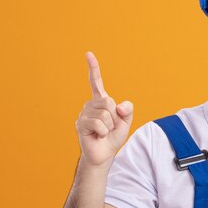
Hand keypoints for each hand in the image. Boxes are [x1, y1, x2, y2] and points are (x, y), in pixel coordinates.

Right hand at [75, 51, 133, 166]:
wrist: (104, 154)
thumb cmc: (112, 137)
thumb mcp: (125, 122)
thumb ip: (127, 110)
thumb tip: (119, 106)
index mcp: (100, 101)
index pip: (96, 82)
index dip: (93, 68)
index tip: (88, 53)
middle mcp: (90, 104)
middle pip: (109, 102)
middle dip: (115, 117)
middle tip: (109, 127)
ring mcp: (84, 113)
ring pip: (105, 114)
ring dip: (109, 126)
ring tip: (103, 132)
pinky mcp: (80, 124)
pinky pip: (99, 123)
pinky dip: (103, 132)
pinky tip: (98, 135)